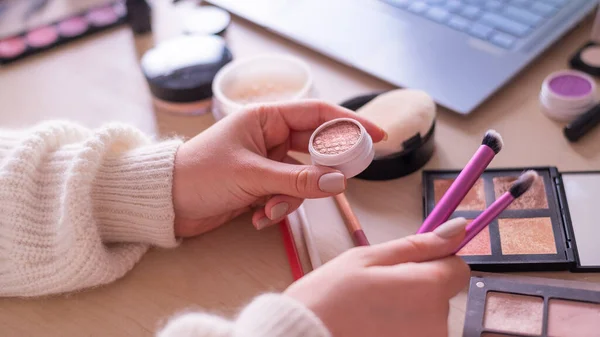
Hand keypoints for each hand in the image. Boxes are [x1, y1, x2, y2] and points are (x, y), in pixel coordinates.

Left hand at [172, 100, 385, 236]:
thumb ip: (298, 179)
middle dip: (323, 171)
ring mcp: (267, 162)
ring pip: (303, 178)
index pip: (319, 114)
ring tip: (269, 210)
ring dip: (292, 198)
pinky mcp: (261, 184)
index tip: (377, 136)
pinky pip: (287, 195)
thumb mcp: (251, 175)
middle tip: (335, 185)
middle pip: (316, 149)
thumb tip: (339, 181)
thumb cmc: (199, 175)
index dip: (351, 123)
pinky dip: (277, 208)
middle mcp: (270, 137)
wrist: (165, 203)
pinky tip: (257, 217)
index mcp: (266, 118)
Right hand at [284, 218, 470, 336]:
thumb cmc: (330, 297)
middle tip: (377, 289)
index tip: (406, 265)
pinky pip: (415, 333)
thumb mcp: (368, 258)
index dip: (434, 261)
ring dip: (406, 311)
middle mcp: (437, 322)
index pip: (458, 267)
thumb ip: (417, 245)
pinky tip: (373, 328)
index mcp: (428, 288)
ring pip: (426, 316)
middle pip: (441, 294)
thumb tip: (458, 228)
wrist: (305, 335)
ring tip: (371, 311)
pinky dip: (398, 329)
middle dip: (416, 287)